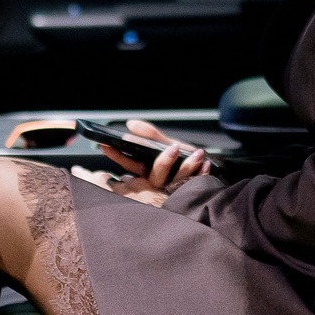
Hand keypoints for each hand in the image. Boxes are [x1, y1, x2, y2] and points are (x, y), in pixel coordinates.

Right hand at [96, 119, 211, 200]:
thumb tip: (131, 124)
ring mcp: (174, 188)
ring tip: (198, 153)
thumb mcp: (163, 144)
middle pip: (156, 176)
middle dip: (165, 162)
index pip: (130, 165)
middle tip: (173, 148)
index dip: (119, 157)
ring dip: (188, 167)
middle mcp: (158, 182)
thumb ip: (150, 135)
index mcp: (147, 171)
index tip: (108, 146)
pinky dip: (202, 173)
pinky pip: (196, 183)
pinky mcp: (190, 191)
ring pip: (177, 181)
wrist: (202, 169)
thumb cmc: (179, 156)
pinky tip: (206, 164)